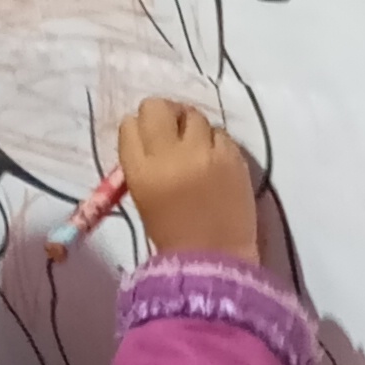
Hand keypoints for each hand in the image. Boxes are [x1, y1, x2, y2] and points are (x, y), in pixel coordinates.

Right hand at [117, 98, 258, 263]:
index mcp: (141, 171)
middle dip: (163, 114)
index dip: (140, 128)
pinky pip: (220, 132)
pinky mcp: (233, 156)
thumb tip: (148, 131)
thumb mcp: (142, 196)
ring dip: (192, 126)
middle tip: (171, 129)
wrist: (215, 257)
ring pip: (193, 115)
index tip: (147, 138)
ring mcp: (205, 153)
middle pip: (158, 107)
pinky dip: (215, 141)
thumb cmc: (173, 233)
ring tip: (196, 147)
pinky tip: (214, 159)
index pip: (131, 125)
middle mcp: (170, 155)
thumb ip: (141, 161)